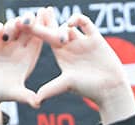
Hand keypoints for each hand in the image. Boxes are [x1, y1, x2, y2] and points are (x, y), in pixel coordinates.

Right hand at [0, 17, 42, 124]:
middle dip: (29, 22)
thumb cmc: (1, 93)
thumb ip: (25, 96)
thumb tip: (37, 104)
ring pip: (11, 28)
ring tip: (11, 30)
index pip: (38, 40)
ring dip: (11, 26)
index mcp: (28, 58)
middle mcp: (18, 49)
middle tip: (28, 19)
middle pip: (26, 30)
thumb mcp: (14, 94)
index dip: (43, 30)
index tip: (45, 23)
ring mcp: (4, 45)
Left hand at [26, 9, 134, 124]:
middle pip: (54, 27)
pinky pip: (85, 22)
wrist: (110, 89)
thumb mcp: (67, 85)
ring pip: (68, 26)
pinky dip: (77, 19)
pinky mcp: (95, 38)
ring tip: (63, 41)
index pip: (43, 37)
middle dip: (45, 19)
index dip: (34, 28)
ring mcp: (82, 41)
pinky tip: (71, 23)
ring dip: (62, 29)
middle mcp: (70, 46)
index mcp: (60, 54)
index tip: (24, 22)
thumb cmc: (89, 89)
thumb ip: (50, 89)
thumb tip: (34, 101)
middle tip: (38, 12)